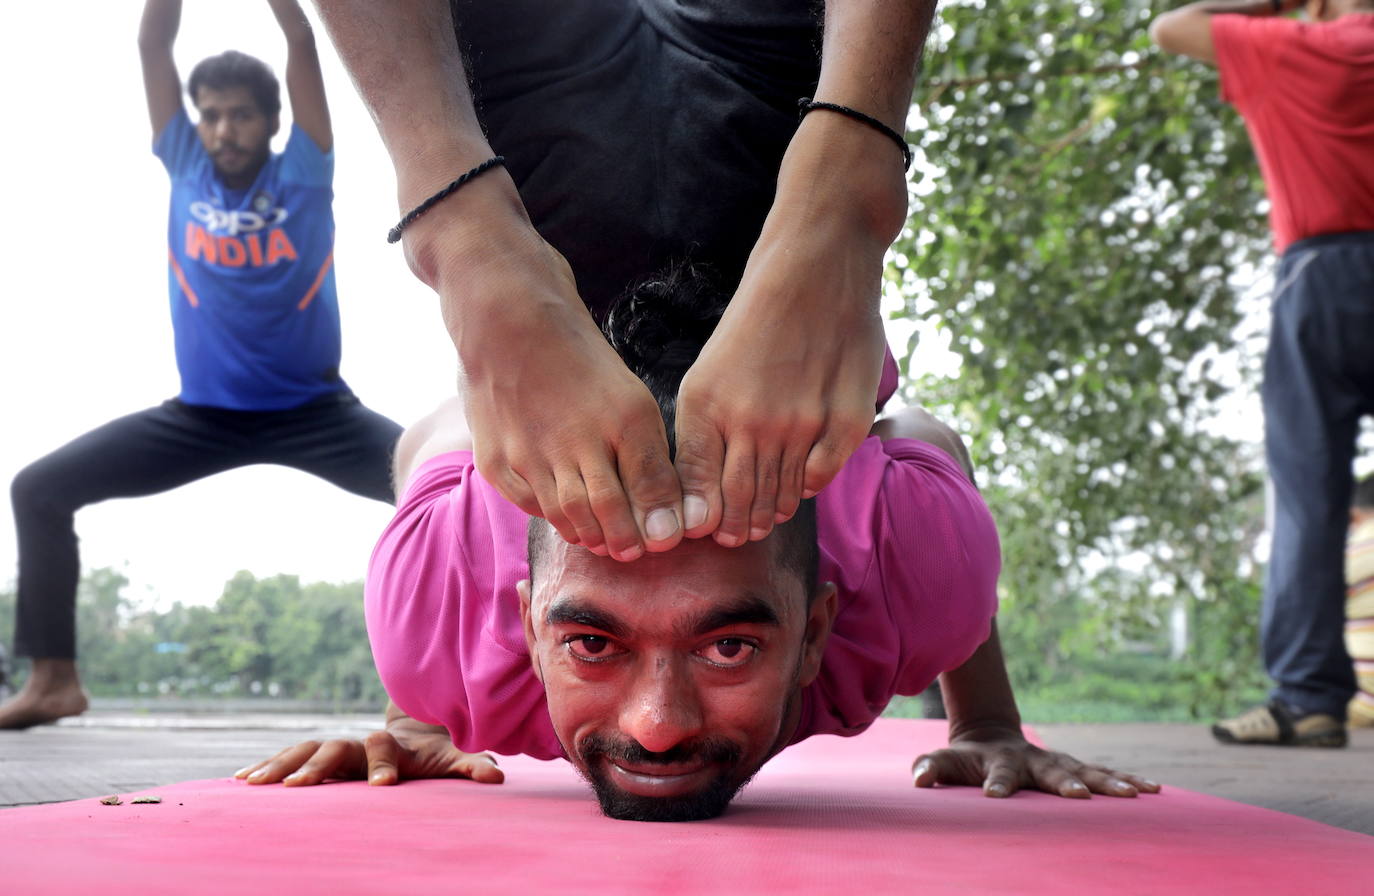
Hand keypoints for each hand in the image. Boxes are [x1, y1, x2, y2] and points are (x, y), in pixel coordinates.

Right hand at [234, 727, 503, 786]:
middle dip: (316, 766)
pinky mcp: (322, 757)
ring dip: (281, 765)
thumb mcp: (456, 756)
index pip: (384, 749)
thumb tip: (498, 777)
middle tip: (296, 787)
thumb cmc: (438, 751)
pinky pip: (291, 759)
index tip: (380, 787)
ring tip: (254, 784)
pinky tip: (240, 782)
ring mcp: (338, 749)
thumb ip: (472, 765)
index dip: (381, 766)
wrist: (416, 724)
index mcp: (394, 745)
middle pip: (334, 747)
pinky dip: (268, 767)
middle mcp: (361, 743)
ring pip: (305, 750)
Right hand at [410, 181, 684, 561]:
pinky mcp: (498, 460)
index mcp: (624, 416)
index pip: (651, 489)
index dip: (662, 523)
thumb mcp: (625, 394)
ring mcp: (533, 453)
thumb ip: (645, 454)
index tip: (668, 537)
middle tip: (637, 549)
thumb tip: (665, 514)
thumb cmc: (576, 354)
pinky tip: (567, 517)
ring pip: (571, 516)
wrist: (506, 316)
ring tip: (607, 540)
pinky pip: (532, 505)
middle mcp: (580, 439)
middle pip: (611, 513)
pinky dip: (553, 517)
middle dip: (629, 539)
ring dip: (593, 535)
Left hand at [674, 113, 900, 545]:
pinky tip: (802, 480)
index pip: (700, 494)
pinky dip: (809, 485)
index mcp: (706, 406)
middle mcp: (750, 420)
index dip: (706, 522)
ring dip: (771, 511)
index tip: (712, 527)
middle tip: (740, 533)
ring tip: (767, 516)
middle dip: (737, 526)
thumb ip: (701, 439)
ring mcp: (801, 422)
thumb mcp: (708, 373)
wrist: (816, 263)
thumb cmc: (755, 323)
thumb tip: (700, 507)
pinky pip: (822, 476)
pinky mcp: (845, 417)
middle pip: (741, 502)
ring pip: (782, 495)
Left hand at [911, 728, 1160, 798]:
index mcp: (1000, 760)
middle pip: (1053, 771)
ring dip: (1109, 781)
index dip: (995, 783)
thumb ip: (931, 767)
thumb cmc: (964, 758)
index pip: (998, 773)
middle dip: (1067, 782)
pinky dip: (1128, 779)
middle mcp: (1035, 759)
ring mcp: (1058, 762)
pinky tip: (1155, 790)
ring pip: (1088, 769)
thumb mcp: (944, 760)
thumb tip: (919, 778)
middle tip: (1080, 795)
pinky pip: (1106, 772)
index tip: (994, 796)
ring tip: (1135, 793)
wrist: (990, 733)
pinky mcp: (1075, 767)